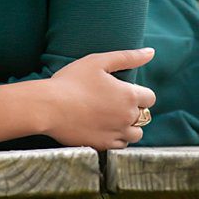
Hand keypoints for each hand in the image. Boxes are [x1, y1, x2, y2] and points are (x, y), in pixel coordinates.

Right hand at [44, 47, 158, 149]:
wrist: (48, 107)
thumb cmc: (72, 81)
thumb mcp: (100, 61)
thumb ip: (129, 57)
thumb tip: (151, 52)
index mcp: (130, 96)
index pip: (150, 98)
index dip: (139, 93)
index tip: (124, 91)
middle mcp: (127, 117)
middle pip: (144, 116)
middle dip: (134, 110)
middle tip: (114, 103)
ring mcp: (115, 134)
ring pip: (135, 134)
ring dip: (128, 127)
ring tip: (111, 118)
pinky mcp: (102, 146)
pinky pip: (120, 146)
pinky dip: (117, 138)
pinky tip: (104, 128)